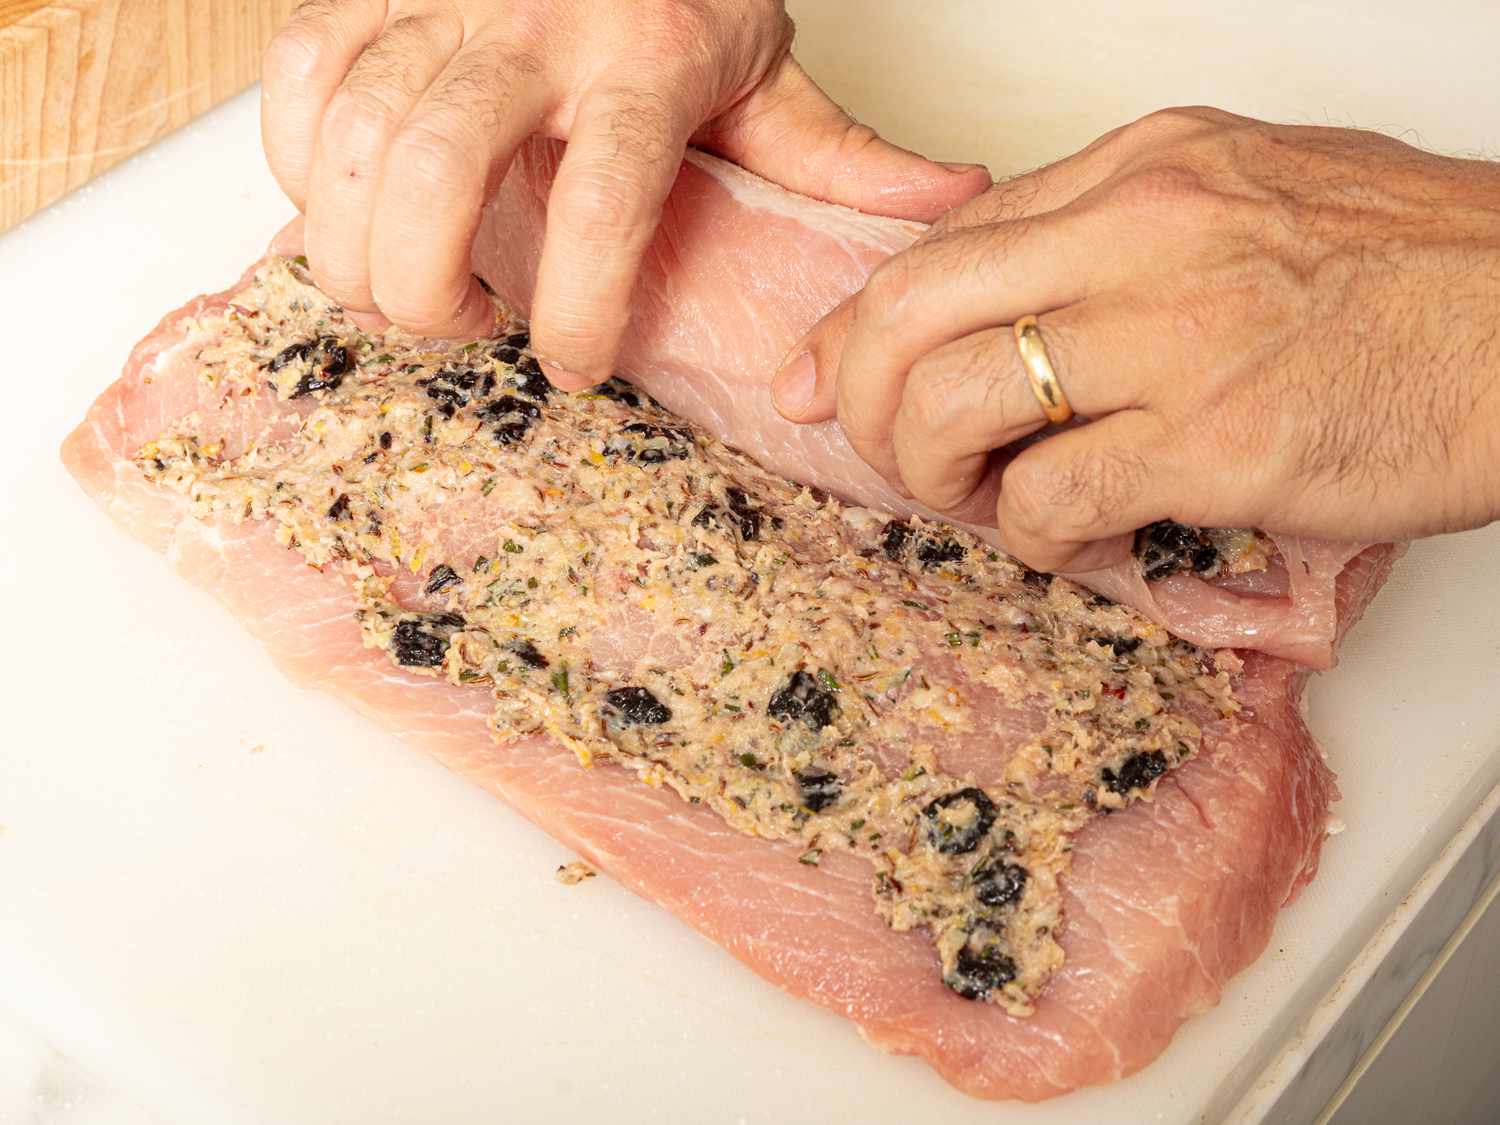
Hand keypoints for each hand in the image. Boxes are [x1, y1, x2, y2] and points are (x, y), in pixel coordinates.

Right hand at [261, 0, 989, 383]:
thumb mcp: (769, 68)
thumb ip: (839, 152)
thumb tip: (947, 202)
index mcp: (647, 60)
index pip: (604, 206)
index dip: (580, 310)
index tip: (575, 366)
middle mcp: (534, 21)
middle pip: (433, 173)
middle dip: (426, 292)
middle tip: (468, 328)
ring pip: (350, 138)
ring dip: (358, 249)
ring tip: (410, 290)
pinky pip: (298, 81)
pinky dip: (303, 164)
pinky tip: (350, 206)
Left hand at [772, 107, 1499, 572]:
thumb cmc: (1413, 271)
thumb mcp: (1247, 195)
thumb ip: (1119, 231)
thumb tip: (1011, 292)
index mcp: (1141, 170)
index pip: (940, 245)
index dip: (856, 325)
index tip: (824, 376)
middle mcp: (1141, 233)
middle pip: (910, 315)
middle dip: (862, 402)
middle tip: (887, 455)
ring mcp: (1175, 335)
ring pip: (954, 407)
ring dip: (935, 478)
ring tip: (980, 503)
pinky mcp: (1217, 441)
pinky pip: (1051, 500)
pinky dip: (1032, 539)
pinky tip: (1069, 543)